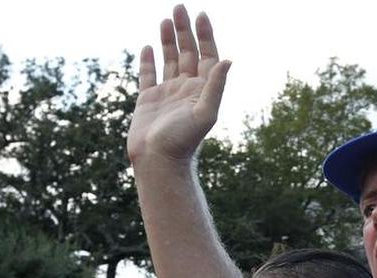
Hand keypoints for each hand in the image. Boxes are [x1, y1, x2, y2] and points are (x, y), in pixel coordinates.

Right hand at [126, 5, 231, 165]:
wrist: (159, 162)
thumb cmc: (183, 141)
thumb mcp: (205, 113)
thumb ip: (216, 86)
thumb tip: (228, 59)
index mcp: (201, 90)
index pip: (207, 56)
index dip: (205, 36)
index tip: (201, 15)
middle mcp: (186, 89)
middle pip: (187, 53)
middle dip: (185, 30)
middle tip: (179, 7)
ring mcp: (167, 94)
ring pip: (169, 60)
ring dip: (168, 40)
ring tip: (166, 19)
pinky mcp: (148, 101)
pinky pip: (148, 75)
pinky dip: (149, 61)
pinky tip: (149, 46)